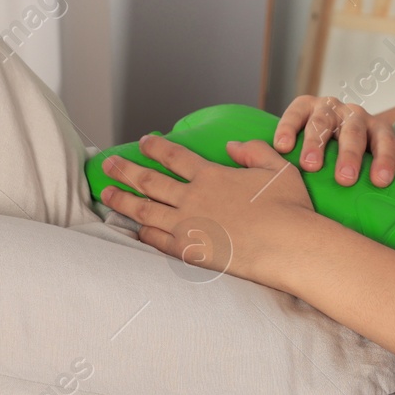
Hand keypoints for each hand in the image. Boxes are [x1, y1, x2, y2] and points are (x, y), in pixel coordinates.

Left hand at [99, 133, 317, 284]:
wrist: (288, 246)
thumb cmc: (289, 208)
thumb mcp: (278, 169)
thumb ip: (254, 151)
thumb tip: (232, 146)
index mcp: (211, 175)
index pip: (174, 156)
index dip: (156, 147)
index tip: (144, 141)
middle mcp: (192, 198)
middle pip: (148, 181)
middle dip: (124, 170)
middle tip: (108, 164)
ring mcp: (187, 226)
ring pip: (143, 210)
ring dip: (121, 200)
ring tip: (106, 194)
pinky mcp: (188, 252)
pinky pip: (155, 241)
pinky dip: (140, 233)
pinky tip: (132, 229)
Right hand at [273, 94, 394, 186]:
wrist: (333, 130)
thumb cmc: (360, 155)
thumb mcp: (383, 159)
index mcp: (377, 128)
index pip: (386, 140)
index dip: (385, 159)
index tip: (381, 181)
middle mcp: (354, 115)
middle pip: (354, 131)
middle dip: (349, 154)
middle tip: (345, 179)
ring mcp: (328, 108)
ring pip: (323, 121)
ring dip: (315, 142)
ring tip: (309, 166)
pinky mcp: (304, 105)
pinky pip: (295, 112)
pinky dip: (287, 127)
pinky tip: (282, 146)